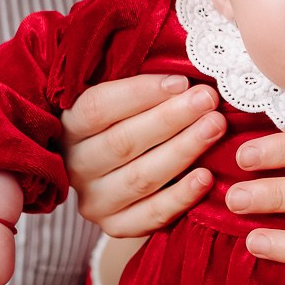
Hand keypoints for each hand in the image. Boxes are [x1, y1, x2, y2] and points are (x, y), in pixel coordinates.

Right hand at [60, 74, 222, 235]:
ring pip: (141, 177)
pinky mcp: (115, 226)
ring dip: (183, 150)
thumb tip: (178, 59)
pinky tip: (206, 177)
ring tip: (215, 127)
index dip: (140, 93)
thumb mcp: (119, 98)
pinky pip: (151, 215)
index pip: (98, 107)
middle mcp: (75, 165)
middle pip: (123, 142)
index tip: (181, 81)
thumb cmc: (127, 120)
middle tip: (208, 100)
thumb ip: (138, 81)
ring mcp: (93, 200)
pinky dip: (181, 196)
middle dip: (171, 118)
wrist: (118, 175)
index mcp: (68, 126)